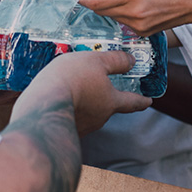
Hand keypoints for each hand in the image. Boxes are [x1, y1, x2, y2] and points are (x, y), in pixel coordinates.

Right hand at [21, 50, 150, 135]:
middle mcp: (99, 118)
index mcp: (111, 102)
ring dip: (82, 103)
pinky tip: (57, 100)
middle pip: (107, 107)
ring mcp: (81, 127)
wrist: (43, 105)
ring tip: (71, 90)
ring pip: (86, 112)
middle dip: (104, 98)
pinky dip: (67, 109)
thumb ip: (115, 61)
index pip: (132, 102)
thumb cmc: (72, 80)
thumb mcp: (96, 61)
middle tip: (97, 86)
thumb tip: (131, 60)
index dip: (141, 100)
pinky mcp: (62, 130)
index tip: (148, 101)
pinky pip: (69, 117)